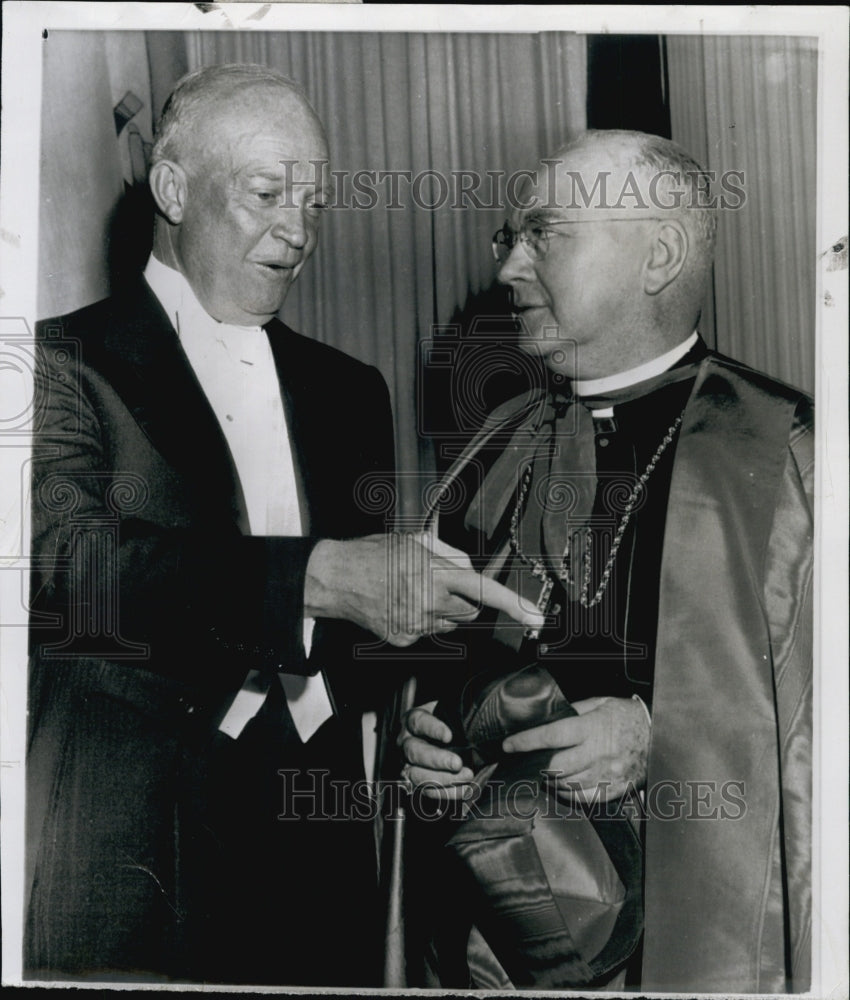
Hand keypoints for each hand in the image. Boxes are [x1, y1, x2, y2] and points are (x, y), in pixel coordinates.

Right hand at [304, 531, 544, 646]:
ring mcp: (416, 624)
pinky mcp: (404, 639)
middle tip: (444, 585)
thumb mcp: (416, 541)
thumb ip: (450, 555)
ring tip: (417, 592)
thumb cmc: (372, 554)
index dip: (514, 605)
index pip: (485, 591)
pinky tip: (403, 604)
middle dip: (467, 600)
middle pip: (471, 611)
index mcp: (434, 574)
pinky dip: (425, 620)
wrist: (336, 578)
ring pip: (451, 623)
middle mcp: (428, 602)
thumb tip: (470, 570)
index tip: (536, 617)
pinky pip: (429, 632)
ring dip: (446, 610)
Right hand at [398, 701, 474, 799]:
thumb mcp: (454, 712)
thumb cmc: (453, 724)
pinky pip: (429, 793)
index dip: (432, 729)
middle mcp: (407, 743)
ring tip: (467, 776)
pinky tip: (466, 788)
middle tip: (458, 763)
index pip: (417, 722)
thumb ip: (464, 714)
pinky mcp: (417, 784)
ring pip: (417, 775)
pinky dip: (448, 792)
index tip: (449, 736)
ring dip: (443, 779)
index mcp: (413, 721)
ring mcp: (409, 765)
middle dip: (437, 759)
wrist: (450, 741)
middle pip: (414, 752)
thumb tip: (484, 716)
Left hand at [502, 696, 649, 801]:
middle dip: (535, 765)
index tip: (508, 745)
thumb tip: (547, 718)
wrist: (661, 736)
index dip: (526, 741)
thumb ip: (574, 711)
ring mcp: (607, 775)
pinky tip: (558, 786)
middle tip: (524, 761)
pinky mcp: (614, 789)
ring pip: (567, 784)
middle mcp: (599, 753)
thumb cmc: (628, 717)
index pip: (552, 735)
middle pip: (556, 765)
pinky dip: (566, 794)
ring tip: (540, 772)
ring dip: (548, 780)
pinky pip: (583, 798)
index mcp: (593, 728)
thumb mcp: (601, 703)